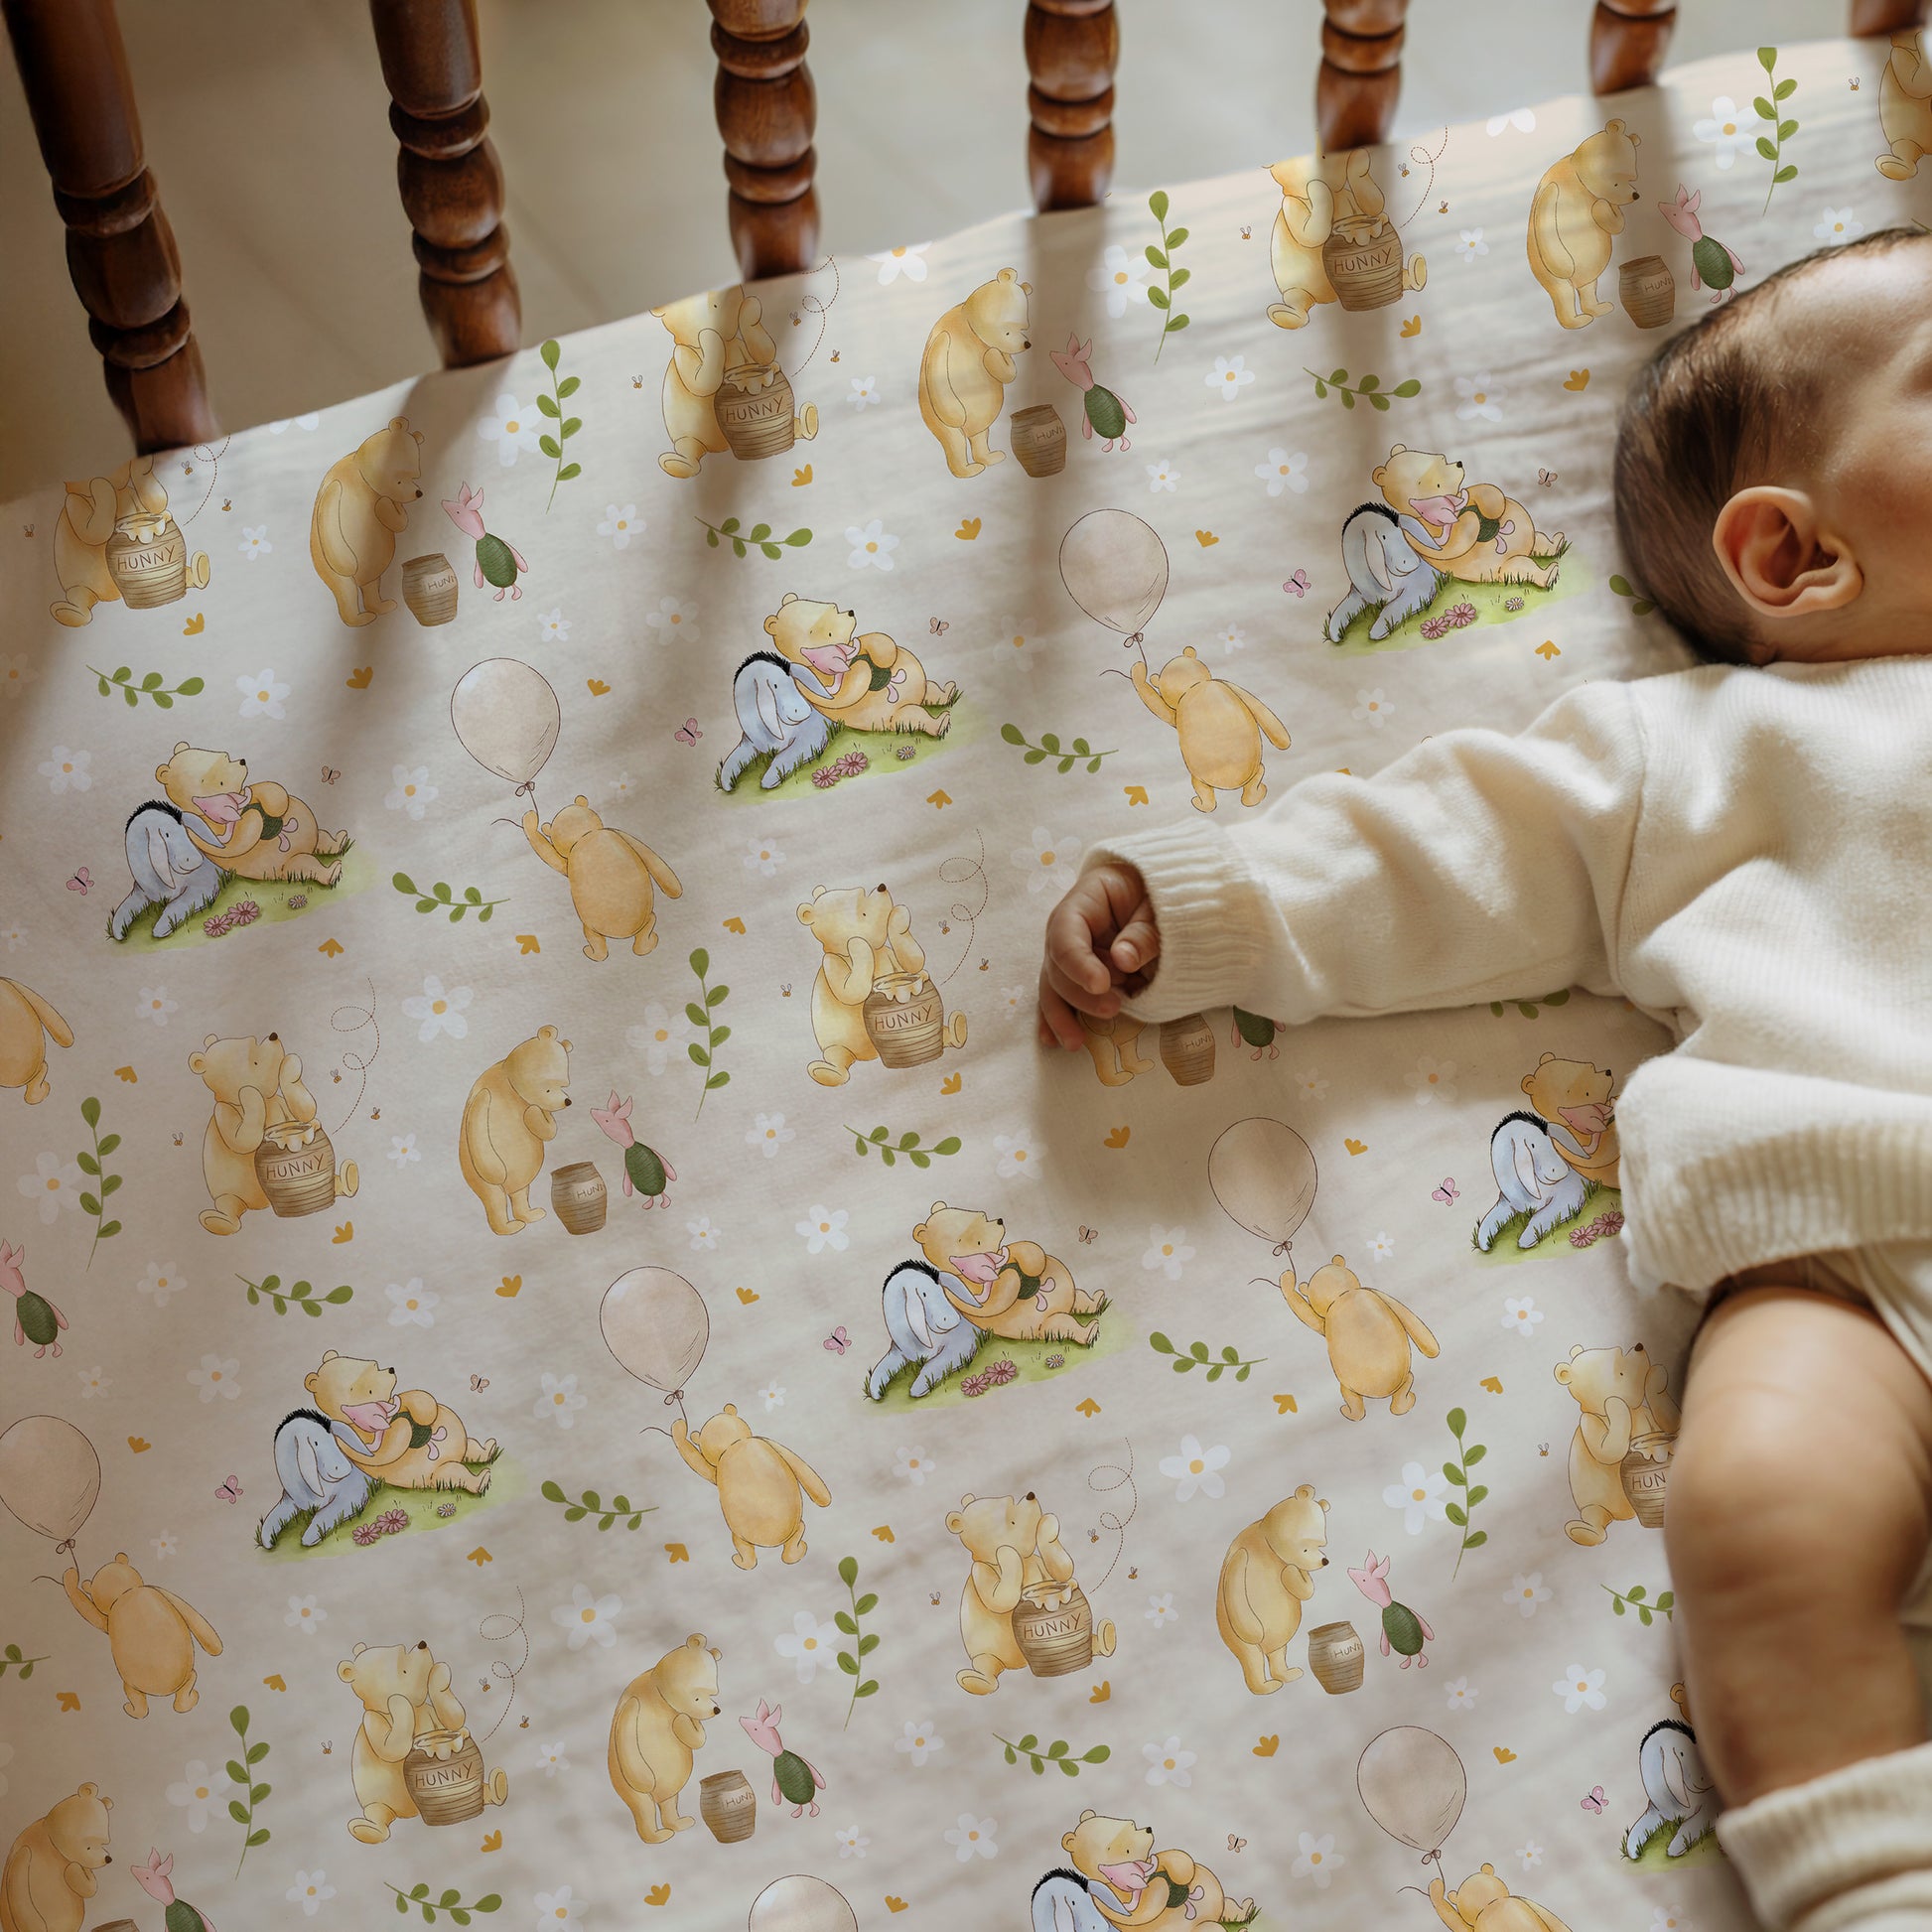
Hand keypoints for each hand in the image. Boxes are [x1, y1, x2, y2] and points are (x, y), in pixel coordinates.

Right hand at [1037, 862, 1158, 1051]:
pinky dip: (1059, 1019)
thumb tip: (1123, 960)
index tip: (1100, 984)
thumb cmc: (1160, 897)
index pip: (1066, 932)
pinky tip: (1053, 1040)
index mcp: (1084, 902)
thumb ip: (1144, 932)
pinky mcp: (1080, 977)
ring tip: (1077, 1042)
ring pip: (1054, 987)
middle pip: (1058, 965)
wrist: (1162, 899)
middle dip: (1080, 993)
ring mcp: (1072, 955)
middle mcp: (1069, 930)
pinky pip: (1063, 998)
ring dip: (1063, 1016)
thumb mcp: (1159, 908)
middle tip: (1113, 1009)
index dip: (1079, 961)